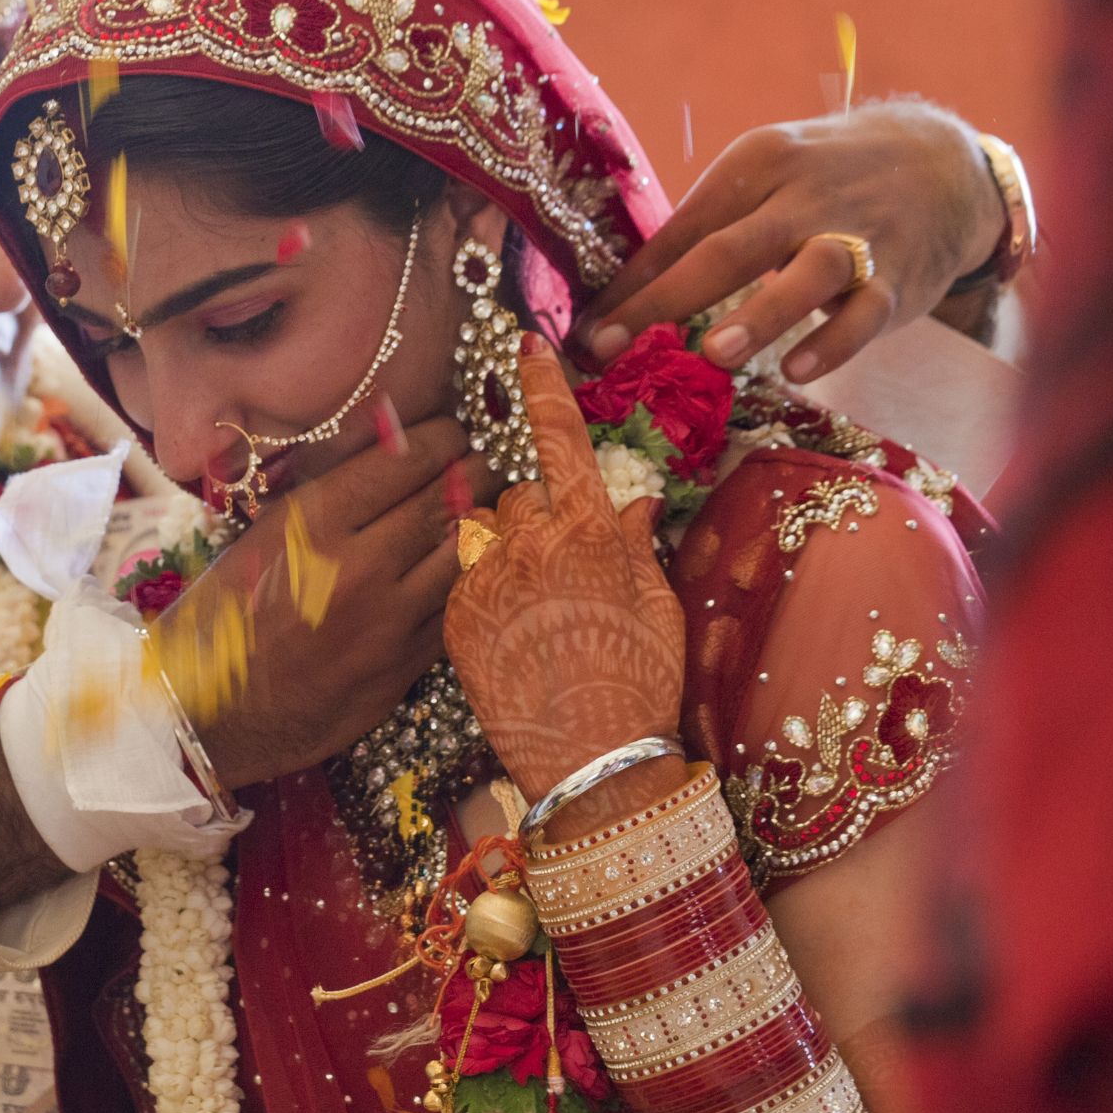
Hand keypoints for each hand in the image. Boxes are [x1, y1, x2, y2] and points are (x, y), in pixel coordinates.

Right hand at [175, 417, 481, 789]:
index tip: (452, 431)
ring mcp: (388, 623)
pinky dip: (465, 582)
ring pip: (465, 556)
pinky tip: (461, 568)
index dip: (443, 435)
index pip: (406, 458)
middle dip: (476, 472)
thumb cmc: (217, 621)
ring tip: (483, 511)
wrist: (204, 717)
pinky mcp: (403, 669)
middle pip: (446, 501)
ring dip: (479, 527)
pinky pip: (454, 609)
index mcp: (311, 524)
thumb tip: (390, 447)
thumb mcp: (257, 540)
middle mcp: (358, 567)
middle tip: (485, 462)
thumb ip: (325, 499)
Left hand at [443, 338, 684, 797]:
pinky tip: (518, 629)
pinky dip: (487, 588)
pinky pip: (467, 577)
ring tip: (540, 603)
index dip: (541, 388)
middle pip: (519, 489)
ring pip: (487, 532)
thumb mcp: (658, 607)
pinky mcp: (454, 617)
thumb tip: (630, 498)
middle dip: (536, 506)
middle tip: (562, 557)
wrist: (591, 766)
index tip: (523, 346)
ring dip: (507, 547)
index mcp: (586, 529)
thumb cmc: (641, 686)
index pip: (557, 438)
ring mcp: (484, 578)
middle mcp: (528, 542)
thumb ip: (635, 543)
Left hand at [573, 100, 1007, 383]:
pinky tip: (798, 372)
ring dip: (759, 314)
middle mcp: (801, 196)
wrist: (943, 160)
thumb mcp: (766, 181)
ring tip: (715, 352)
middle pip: (727, 249)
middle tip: (610, 345)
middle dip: (664, 300)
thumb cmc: (823, 181)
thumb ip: (708, 230)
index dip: (628, 283)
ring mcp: (853, 237)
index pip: (681, 230)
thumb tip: (623, 292)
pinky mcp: (897, 278)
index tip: (580, 332)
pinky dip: (832, 342)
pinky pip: (863, 314)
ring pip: (805, 276)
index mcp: (754, 166)